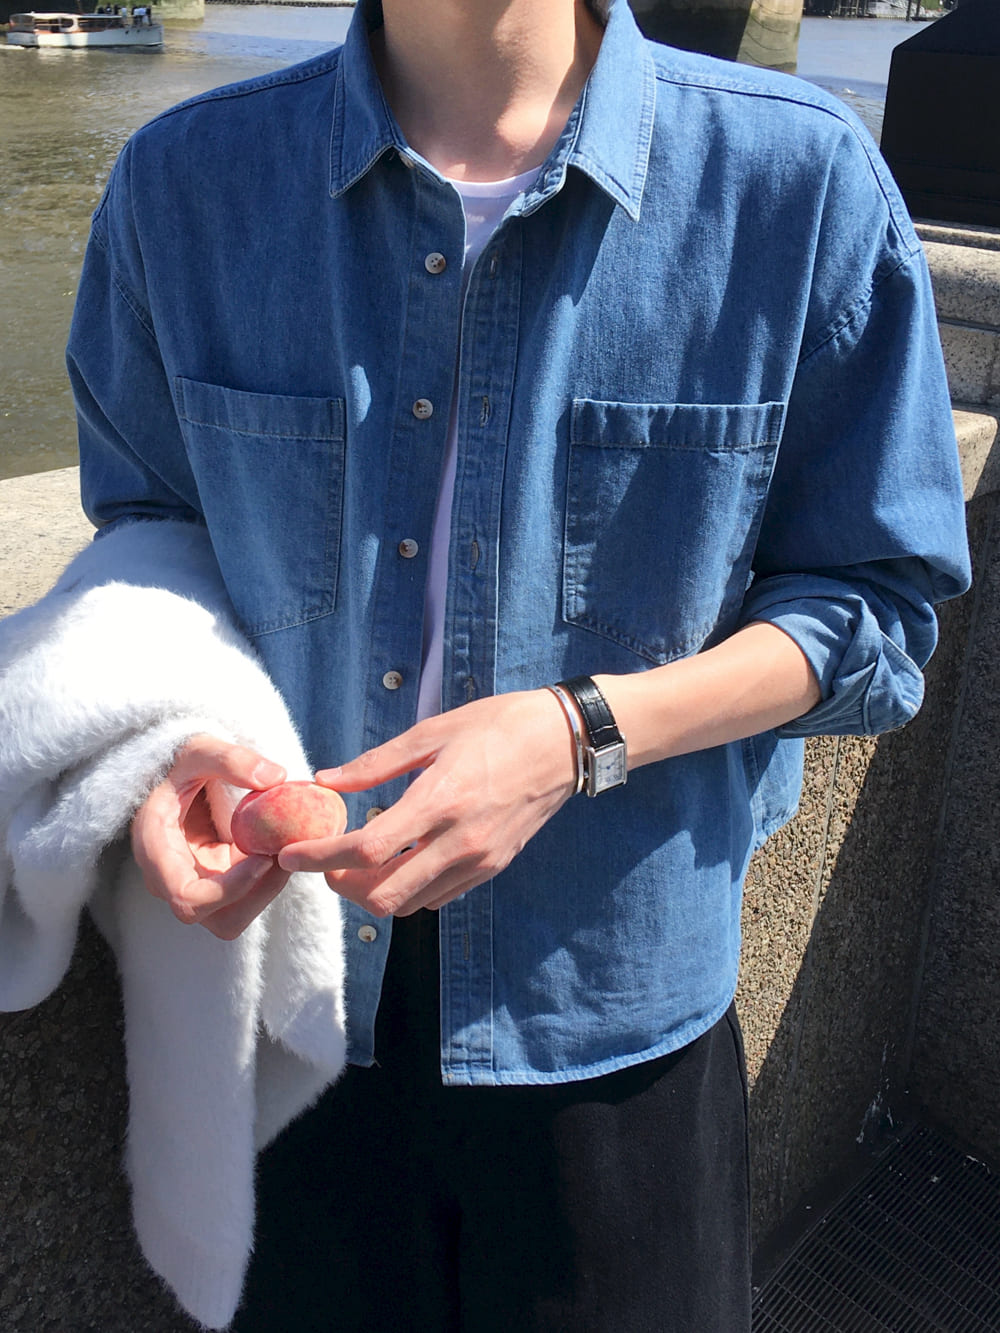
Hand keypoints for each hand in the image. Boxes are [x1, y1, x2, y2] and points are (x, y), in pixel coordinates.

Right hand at [131, 734, 289, 939]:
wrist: (177, 773)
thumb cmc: (182, 761)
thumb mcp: (199, 749)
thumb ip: (230, 759)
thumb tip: (275, 778)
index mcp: (156, 850)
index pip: (188, 898)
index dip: (229, 890)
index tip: (264, 858)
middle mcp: (171, 878)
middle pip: (218, 919)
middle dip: (259, 893)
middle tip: (286, 855)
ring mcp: (196, 883)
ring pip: (236, 915)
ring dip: (268, 890)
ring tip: (288, 850)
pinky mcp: (217, 881)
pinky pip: (246, 897)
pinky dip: (268, 881)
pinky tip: (283, 848)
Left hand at [278, 690, 578, 916]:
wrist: (565, 742)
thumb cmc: (498, 726)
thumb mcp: (433, 731)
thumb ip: (376, 763)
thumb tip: (326, 779)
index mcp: (439, 800)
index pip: (366, 849)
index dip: (320, 859)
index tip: (291, 855)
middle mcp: (460, 841)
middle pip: (383, 895)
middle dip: (344, 886)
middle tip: (328, 862)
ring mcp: (479, 860)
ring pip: (410, 905)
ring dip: (376, 891)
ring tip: (363, 861)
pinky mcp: (493, 867)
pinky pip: (439, 897)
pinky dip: (411, 888)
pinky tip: (405, 859)